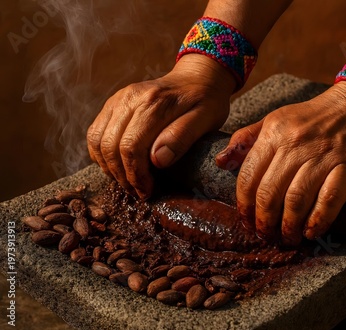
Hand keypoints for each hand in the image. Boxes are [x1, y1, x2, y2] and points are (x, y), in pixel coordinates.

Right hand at [87, 54, 235, 198]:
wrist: (197, 78)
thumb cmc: (206, 102)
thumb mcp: (206, 120)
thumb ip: (181, 138)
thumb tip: (157, 160)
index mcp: (154, 103)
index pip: (131, 147)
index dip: (136, 175)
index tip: (147, 191)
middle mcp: (130, 98)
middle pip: (109, 146)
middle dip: (121, 175)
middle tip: (138, 191)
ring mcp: (118, 98)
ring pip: (96, 140)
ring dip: (108, 167)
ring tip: (128, 181)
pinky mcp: (113, 103)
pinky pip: (95, 132)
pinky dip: (101, 154)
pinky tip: (119, 165)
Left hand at [215, 81, 345, 245]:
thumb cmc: (313, 117)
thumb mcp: (276, 119)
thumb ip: (246, 139)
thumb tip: (221, 163)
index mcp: (274, 133)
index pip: (248, 176)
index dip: (244, 205)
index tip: (247, 221)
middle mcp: (295, 144)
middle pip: (270, 193)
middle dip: (264, 222)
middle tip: (266, 235)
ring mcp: (323, 155)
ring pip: (297, 199)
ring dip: (289, 226)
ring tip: (288, 238)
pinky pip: (330, 199)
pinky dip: (319, 220)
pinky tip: (312, 232)